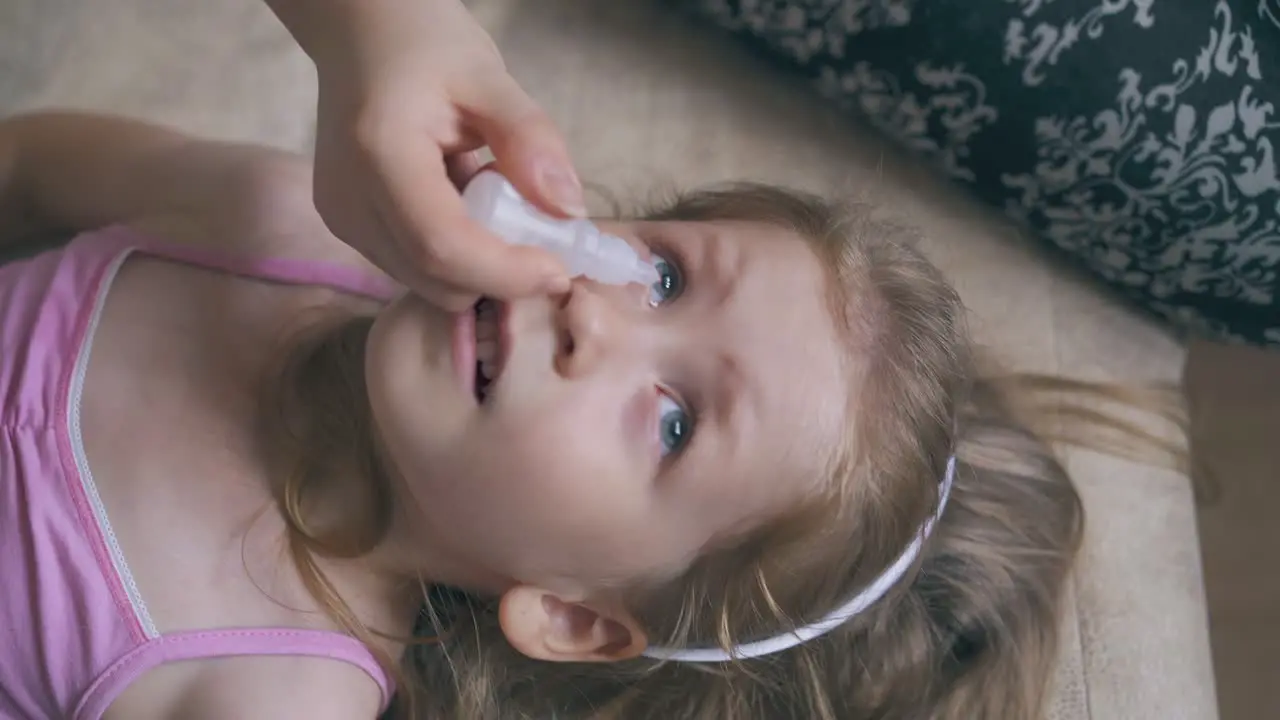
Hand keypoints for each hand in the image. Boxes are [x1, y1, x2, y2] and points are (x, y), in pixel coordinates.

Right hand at [269, 0, 581, 310]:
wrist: (361, 34)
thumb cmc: (425, 45)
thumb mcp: (490, 78)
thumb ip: (530, 140)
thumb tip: (568, 211)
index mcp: (380, 154)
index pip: (443, 246)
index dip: (506, 272)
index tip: (560, 269)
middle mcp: (349, 201)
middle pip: (437, 279)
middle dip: (499, 275)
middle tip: (539, 233)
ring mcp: (343, 221)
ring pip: (429, 284)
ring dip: (479, 265)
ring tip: (493, 202)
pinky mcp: (348, 230)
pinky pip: (416, 268)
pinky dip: (457, 255)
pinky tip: (465, 204)